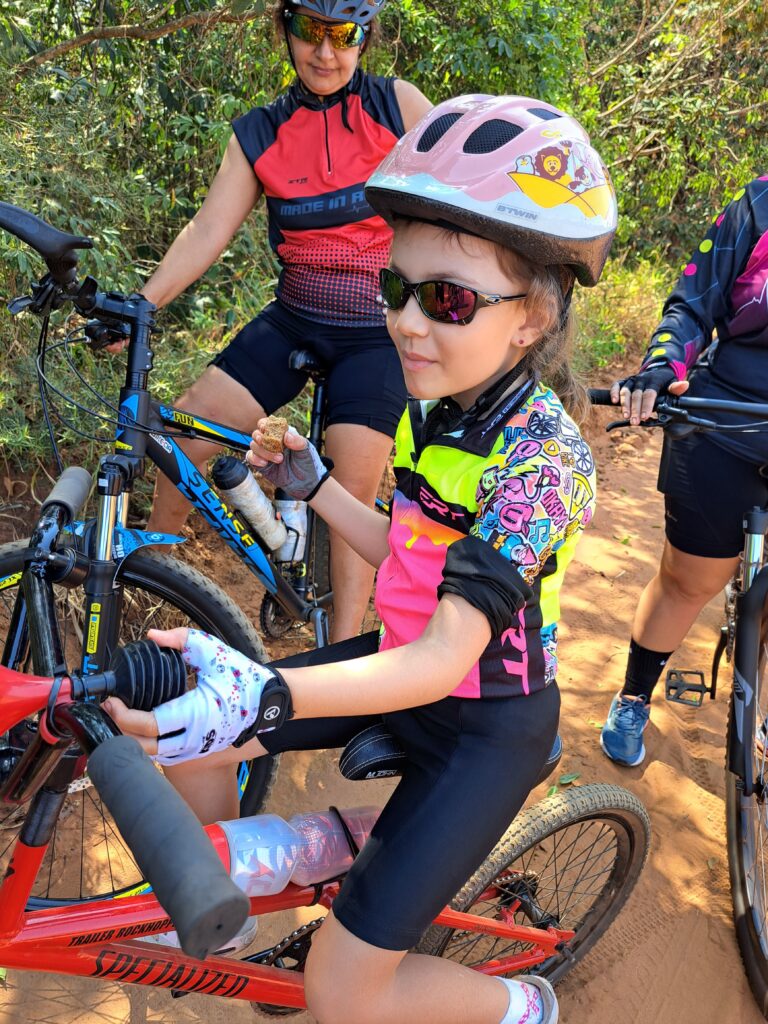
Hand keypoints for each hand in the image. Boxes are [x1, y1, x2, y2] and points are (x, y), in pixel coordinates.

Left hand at [102, 628, 281, 762]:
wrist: (267, 700)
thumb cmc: (240, 676)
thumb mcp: (211, 649)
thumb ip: (179, 639)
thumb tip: (151, 636)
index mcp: (196, 714)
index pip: (149, 725)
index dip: (123, 716)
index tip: (112, 700)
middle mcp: (194, 738)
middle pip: (143, 747)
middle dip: (119, 729)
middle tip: (109, 708)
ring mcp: (196, 749)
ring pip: (152, 755)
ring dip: (131, 739)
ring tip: (119, 716)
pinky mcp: (198, 752)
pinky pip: (164, 755)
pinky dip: (147, 744)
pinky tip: (138, 728)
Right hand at [246, 420, 329, 499]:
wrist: (307, 483)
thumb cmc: (307, 463)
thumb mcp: (307, 451)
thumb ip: (298, 442)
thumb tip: (286, 435)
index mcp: (281, 435)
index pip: (267, 424)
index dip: (264, 424)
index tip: (266, 429)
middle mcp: (271, 443)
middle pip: (257, 434)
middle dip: (260, 438)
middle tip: (268, 443)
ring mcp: (266, 454)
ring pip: (254, 446)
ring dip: (263, 451)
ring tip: (279, 459)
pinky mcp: (262, 465)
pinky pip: (251, 458)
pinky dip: (255, 459)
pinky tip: (265, 464)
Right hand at [609, 366, 688, 423]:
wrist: (657, 369)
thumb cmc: (665, 381)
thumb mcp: (673, 383)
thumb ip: (676, 388)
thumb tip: (684, 385)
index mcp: (654, 380)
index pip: (649, 394)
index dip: (647, 406)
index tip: (645, 417)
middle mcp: (642, 379)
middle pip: (636, 395)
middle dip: (635, 410)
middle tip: (635, 422)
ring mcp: (632, 379)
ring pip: (626, 391)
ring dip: (624, 404)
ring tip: (625, 416)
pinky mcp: (625, 381)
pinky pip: (617, 385)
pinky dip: (614, 392)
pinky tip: (614, 401)